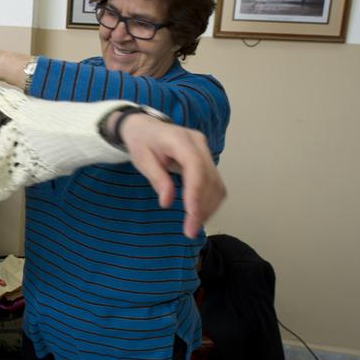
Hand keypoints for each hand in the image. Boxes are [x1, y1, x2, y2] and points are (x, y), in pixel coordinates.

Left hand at [118, 113, 225, 238]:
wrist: (146, 127)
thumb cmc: (142, 142)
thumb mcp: (142, 159)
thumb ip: (157, 178)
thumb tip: (167, 203)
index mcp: (179, 139)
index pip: (194, 165)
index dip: (196, 191)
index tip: (192, 214)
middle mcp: (198, 143)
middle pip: (209, 178)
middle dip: (202, 207)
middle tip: (190, 231)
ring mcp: (206, 151)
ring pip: (217, 183)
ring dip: (208, 208)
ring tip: (193, 227)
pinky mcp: (207, 161)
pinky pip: (215, 184)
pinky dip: (209, 202)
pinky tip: (199, 215)